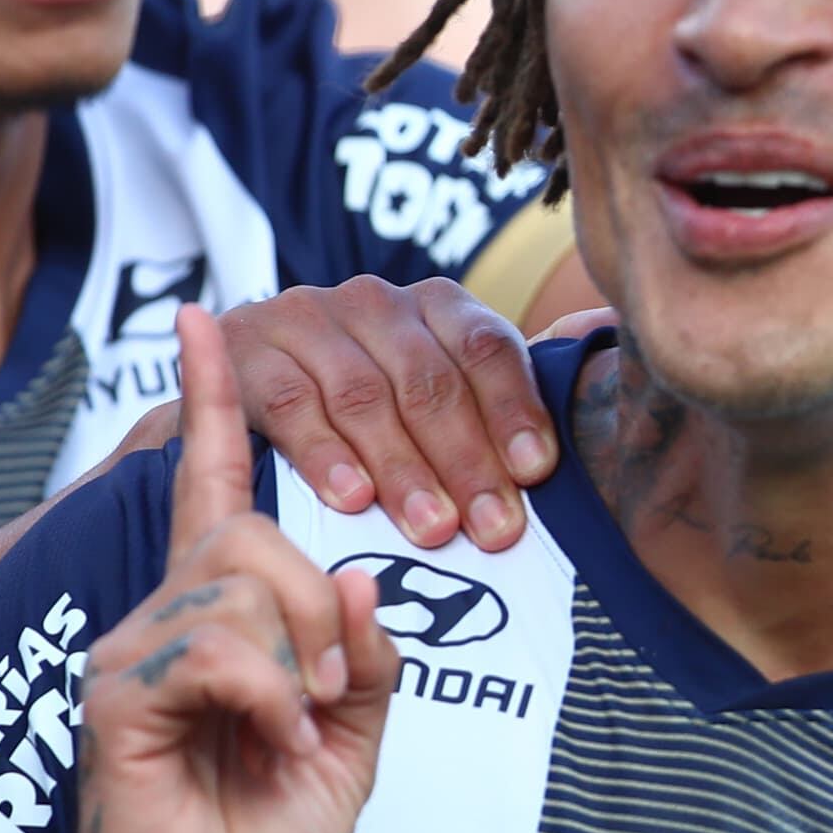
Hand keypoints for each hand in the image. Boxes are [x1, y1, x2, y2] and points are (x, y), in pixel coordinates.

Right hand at [50, 306, 396, 832]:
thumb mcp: (351, 741)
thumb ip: (363, 658)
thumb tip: (355, 577)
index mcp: (218, 617)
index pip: (211, 485)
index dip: (212, 402)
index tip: (206, 318)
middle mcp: (161, 616)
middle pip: (253, 534)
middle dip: (315, 608)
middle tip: (328, 697)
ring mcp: (130, 651)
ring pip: (238, 584)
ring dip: (297, 658)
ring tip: (291, 729)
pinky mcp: (115, 694)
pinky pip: (215, 646)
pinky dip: (267, 694)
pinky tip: (265, 741)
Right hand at [113, 277, 559, 550]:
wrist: (238, 399)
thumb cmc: (364, 418)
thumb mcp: (433, 401)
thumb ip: (502, 401)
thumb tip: (595, 374)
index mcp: (435, 306)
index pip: (487, 349)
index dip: (515, 410)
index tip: (536, 474)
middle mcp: (375, 302)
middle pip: (431, 380)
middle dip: (468, 460)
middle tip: (492, 530)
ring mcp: (306, 320)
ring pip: (367, 396)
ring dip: (405, 468)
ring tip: (433, 529)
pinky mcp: (247, 352)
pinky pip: (293, 403)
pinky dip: (325, 454)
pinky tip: (353, 498)